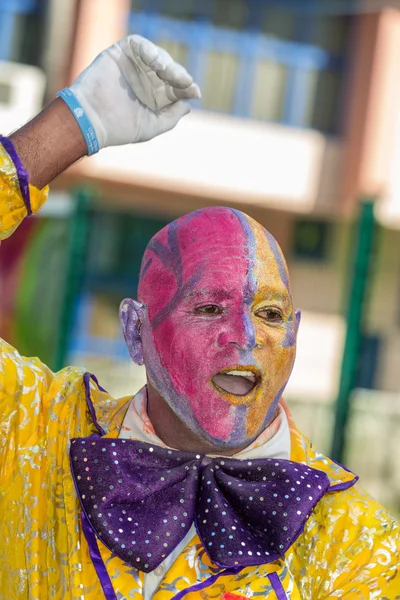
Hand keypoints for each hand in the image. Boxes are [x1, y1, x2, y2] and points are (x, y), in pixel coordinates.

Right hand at [67, 35, 200, 148]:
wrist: (91, 120)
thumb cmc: (119, 128)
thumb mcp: (152, 126)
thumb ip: (170, 117)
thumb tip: (187, 105)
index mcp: (153, 97)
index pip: (175, 88)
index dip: (186, 88)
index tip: (194, 92)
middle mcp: (145, 80)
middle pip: (169, 71)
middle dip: (178, 75)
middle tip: (184, 81)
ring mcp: (133, 65)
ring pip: (157, 57)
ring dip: (166, 63)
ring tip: (168, 73)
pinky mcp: (120, 53)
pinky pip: (138, 44)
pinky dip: (149, 49)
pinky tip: (155, 62)